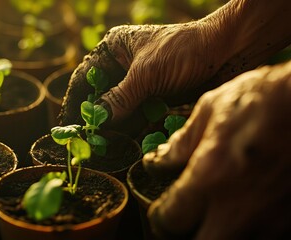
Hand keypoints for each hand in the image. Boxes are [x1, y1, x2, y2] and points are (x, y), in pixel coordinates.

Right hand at [60, 22, 227, 136]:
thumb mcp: (147, 73)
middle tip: (86, 141)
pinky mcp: (155, 96)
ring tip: (102, 147)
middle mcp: (124, 66)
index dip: (76, 101)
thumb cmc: (185, 50)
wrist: (228, 51)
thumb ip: (120, 98)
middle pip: (101, 96)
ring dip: (113, 127)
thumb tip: (96, 120)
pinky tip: (123, 142)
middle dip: (95, 118)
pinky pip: (137, 115)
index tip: (69, 124)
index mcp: (115, 49)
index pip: (86, 77)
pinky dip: (131, 128)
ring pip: (119, 109)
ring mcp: (140, 83)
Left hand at [143, 61, 290, 238]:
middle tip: (181, 222)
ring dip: (215, 234)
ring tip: (211, 216)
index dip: (159, 218)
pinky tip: (242, 212)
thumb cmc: (266, 98)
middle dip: (183, 236)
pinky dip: (247, 230)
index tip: (160, 211)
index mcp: (212, 173)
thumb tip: (159, 159)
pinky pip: (263, 236)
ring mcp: (271, 217)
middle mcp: (240, 204)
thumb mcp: (213, 108)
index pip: (171, 219)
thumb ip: (182, 142)